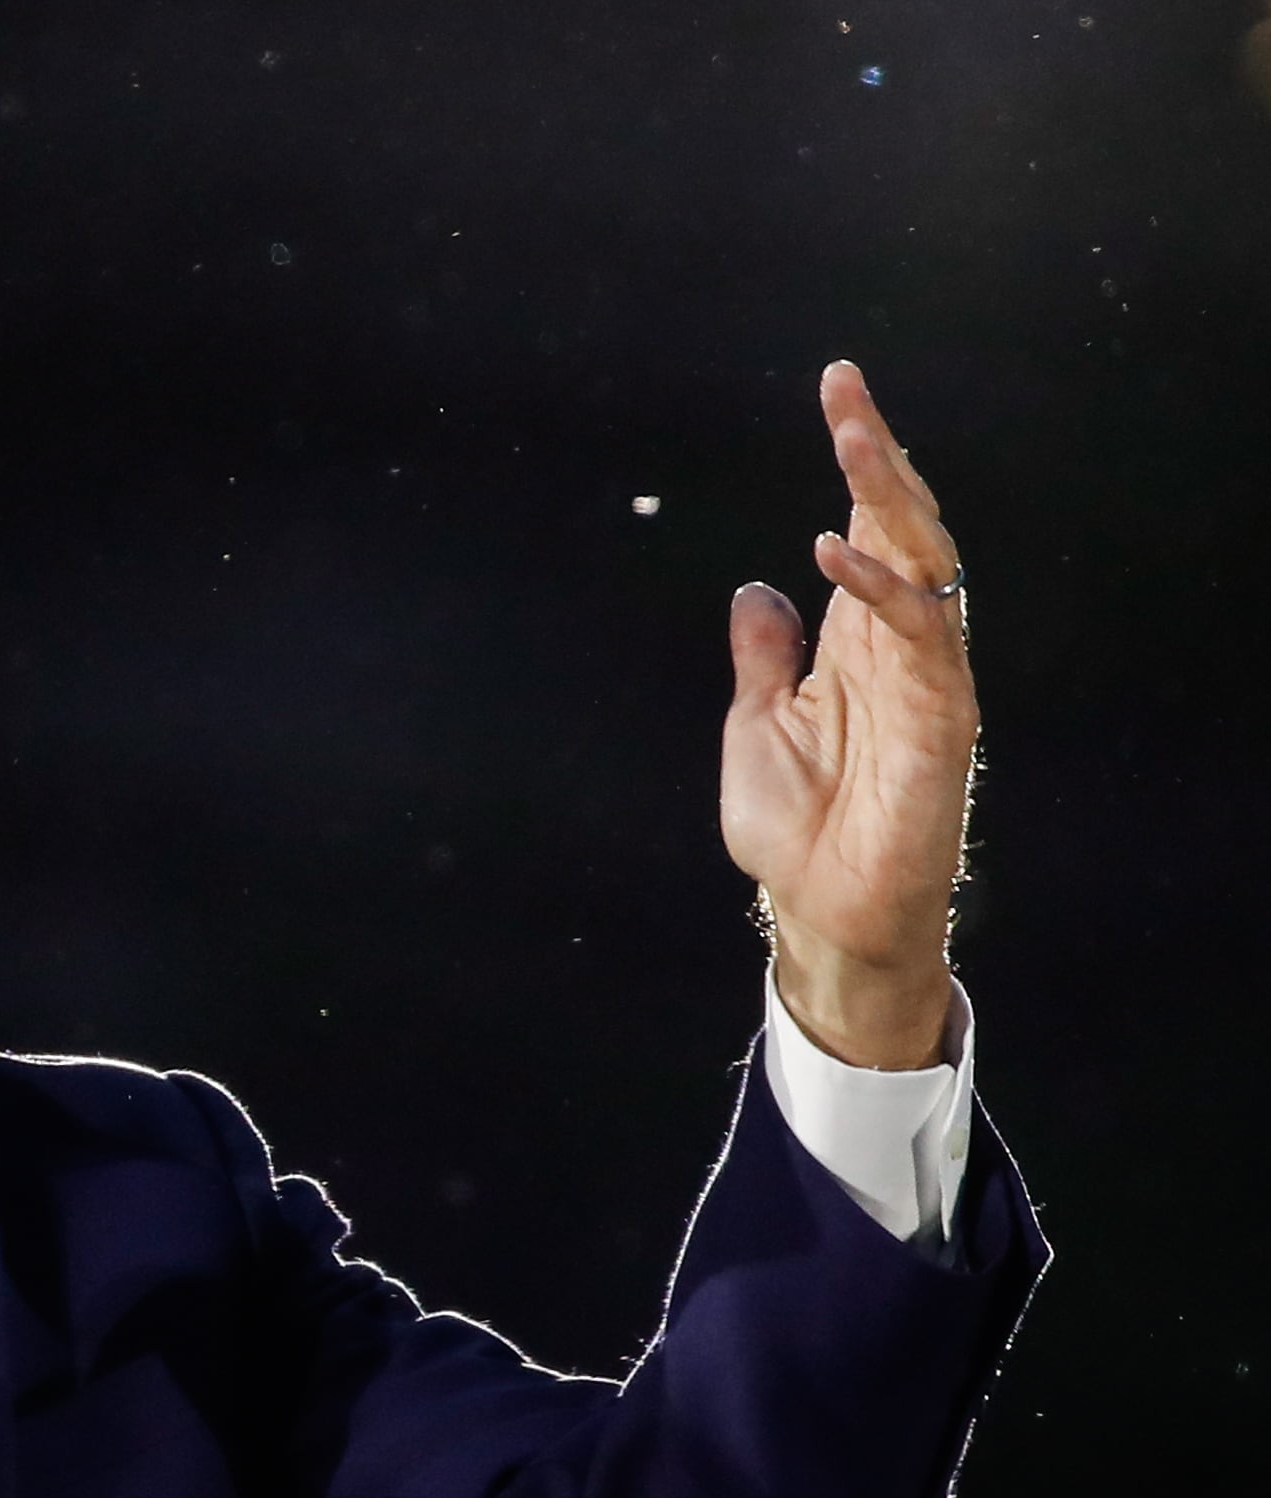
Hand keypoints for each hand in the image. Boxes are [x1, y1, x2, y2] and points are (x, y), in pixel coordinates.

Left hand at [721, 360, 978, 1069]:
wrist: (820, 911)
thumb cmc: (796, 829)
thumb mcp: (754, 723)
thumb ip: (763, 655)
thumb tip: (756, 586)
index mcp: (856, 640)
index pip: (869, 528)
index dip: (858, 461)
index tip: (837, 389)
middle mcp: (899, 646)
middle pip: (904, 528)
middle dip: (877, 457)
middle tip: (845, 393)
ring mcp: (925, 677)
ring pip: (925, 563)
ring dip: (887, 498)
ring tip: (851, 438)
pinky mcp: (939, 718)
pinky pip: (921, 637)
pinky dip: (881, 590)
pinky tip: (836, 552)